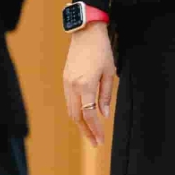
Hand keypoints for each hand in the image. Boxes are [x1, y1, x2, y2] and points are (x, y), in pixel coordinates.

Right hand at [63, 22, 115, 146]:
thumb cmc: (101, 50)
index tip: (100, 140)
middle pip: (76, 117)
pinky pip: (68, 101)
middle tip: (95, 142)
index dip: (95, 129)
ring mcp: (66, 83)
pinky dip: (76, 111)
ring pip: (70, 110)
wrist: (86, 32)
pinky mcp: (65, 79)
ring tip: (90, 132)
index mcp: (85, 85)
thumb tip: (104, 115)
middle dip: (86, 131)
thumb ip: (105, 95)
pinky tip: (84, 116)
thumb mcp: (109, 72)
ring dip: (80, 123)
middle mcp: (73, 86)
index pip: (89, 114)